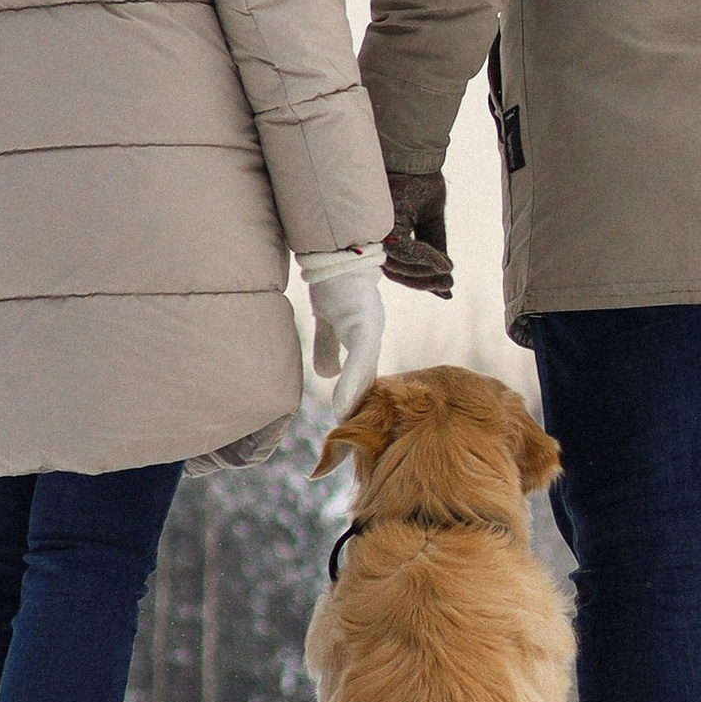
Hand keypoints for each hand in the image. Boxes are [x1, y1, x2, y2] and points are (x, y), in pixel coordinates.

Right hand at [302, 252, 385, 421]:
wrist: (338, 253)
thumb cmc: (335, 285)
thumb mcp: (328, 321)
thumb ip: (328, 346)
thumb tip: (328, 374)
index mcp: (365, 340)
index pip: (363, 380)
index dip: (356, 405)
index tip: (350, 434)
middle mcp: (372, 338)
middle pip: (368, 384)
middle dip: (361, 415)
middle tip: (354, 448)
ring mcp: (371, 331)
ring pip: (366, 376)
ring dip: (357, 405)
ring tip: (348, 432)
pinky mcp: (365, 324)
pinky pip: (359, 359)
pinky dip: (352, 384)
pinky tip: (343, 406)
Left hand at [382, 167, 454, 299]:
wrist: (419, 160)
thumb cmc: (421, 186)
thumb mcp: (432, 224)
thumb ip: (435, 250)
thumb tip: (448, 283)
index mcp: (387, 237)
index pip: (400, 268)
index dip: (423, 281)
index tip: (447, 289)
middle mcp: (379, 236)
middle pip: (397, 272)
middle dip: (424, 281)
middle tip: (448, 285)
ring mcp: (379, 230)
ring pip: (399, 265)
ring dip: (425, 273)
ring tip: (448, 272)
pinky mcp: (385, 223)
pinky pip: (404, 249)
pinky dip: (424, 257)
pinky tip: (443, 263)